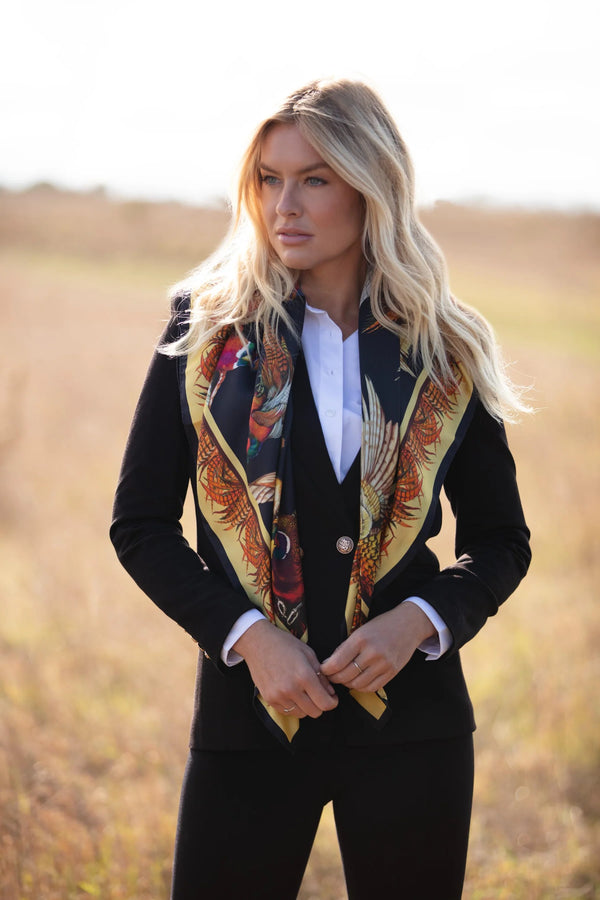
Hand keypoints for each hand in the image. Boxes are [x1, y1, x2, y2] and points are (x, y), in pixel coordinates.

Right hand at [233, 620, 337, 718]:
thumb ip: (321, 675)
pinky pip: (287, 712)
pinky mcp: (269, 699)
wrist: (257, 643)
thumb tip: (330, 692)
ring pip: (301, 714)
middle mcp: (291, 689)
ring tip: (304, 692)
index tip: (332, 698)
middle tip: (319, 694)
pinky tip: (292, 693)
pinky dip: (293, 706)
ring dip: (306, 706)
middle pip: (314, 712)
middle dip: (320, 705)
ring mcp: (278, 696)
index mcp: (304, 676)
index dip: (332, 703)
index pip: (325, 703)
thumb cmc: (284, 644)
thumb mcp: (308, 653)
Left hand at [320, 602, 435, 692]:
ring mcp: (384, 664)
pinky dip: (361, 687)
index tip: (323, 669)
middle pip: (346, 675)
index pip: (337, 662)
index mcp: (361, 639)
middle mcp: (372, 652)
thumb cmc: (383, 625)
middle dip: (334, 678)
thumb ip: (347, 646)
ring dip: (347, 684)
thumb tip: (331, 663)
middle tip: (331, 676)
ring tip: (344, 678)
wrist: (409, 624)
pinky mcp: (392, 672)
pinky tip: (357, 681)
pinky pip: (372, 687)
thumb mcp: (361, 630)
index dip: (326, 670)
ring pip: (357, 684)